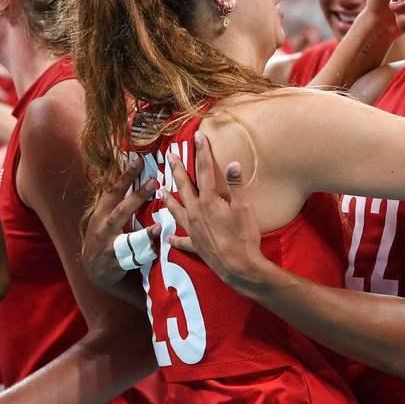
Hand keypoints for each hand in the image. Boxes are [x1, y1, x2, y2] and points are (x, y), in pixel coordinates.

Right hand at [81, 155, 157, 290]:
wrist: (92, 268)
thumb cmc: (102, 236)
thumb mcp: (102, 217)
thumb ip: (116, 201)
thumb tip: (132, 176)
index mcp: (101, 213)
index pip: (113, 191)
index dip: (125, 176)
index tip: (139, 160)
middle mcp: (103, 227)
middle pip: (121, 210)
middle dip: (137, 197)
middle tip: (153, 182)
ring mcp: (110, 246)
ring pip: (128, 238)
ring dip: (145, 232)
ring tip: (158, 225)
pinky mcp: (117, 263)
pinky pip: (134, 258)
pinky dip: (145, 253)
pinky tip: (156, 249)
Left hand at [161, 133, 269, 292]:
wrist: (238, 267)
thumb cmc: (244, 236)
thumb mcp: (244, 208)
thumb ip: (236, 185)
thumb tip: (233, 163)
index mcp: (208, 200)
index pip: (205, 170)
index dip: (202, 152)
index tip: (199, 136)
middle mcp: (196, 212)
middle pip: (184, 187)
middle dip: (177, 169)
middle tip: (169, 156)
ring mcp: (193, 229)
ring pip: (176, 210)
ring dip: (168, 199)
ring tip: (160, 190)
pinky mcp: (195, 245)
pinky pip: (181, 241)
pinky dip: (174, 238)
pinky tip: (167, 236)